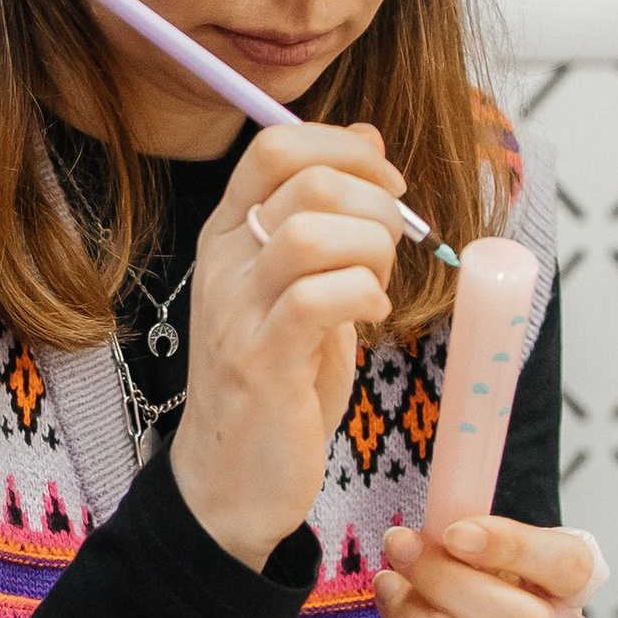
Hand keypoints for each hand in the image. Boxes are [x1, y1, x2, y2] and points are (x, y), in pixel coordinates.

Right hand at [171, 125, 402, 567]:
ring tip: (379, 281)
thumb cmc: (277, 376)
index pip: (273, 145)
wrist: (230, 477)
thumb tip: (368, 140)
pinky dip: (363, 295)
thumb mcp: (300, 282)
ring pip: (309, 233)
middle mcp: (223, 261)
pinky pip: (318, 299)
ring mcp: (236, 311)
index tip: (389, 183)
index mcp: (230, 232)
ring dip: (370, 248)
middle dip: (373, 200)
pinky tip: (371, 314)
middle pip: (303, 181)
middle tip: (394, 241)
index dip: (345, 147)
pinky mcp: (261, 362)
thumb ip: (327, 214)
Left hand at [376, 514, 595, 617]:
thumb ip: (465, 540)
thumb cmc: (491, 598)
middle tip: (401, 548)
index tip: (454, 532)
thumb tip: (409, 542)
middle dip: (447, 583)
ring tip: (387, 588)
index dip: (512, 546)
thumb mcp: (494, 560)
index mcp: (564, 589)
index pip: (568, 567)